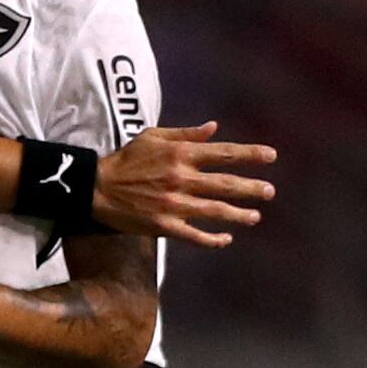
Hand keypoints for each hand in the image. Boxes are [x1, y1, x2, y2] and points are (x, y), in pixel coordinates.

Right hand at [94, 122, 275, 248]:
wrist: (95, 188)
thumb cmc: (125, 160)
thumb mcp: (152, 137)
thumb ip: (185, 133)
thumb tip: (214, 128)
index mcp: (180, 154)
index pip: (223, 153)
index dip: (250, 154)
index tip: (271, 156)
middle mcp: (181, 178)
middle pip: (225, 184)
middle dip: (251, 188)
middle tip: (270, 191)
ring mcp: (174, 204)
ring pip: (216, 211)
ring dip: (239, 214)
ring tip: (256, 216)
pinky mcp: (164, 225)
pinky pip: (195, 235)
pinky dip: (213, 239)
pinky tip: (227, 239)